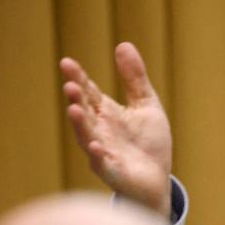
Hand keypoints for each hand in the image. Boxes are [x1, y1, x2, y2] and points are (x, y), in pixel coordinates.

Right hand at [60, 42, 172, 216]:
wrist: (157, 180)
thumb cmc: (148, 144)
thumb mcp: (146, 105)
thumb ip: (134, 79)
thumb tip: (123, 44)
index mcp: (105, 114)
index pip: (88, 92)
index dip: (78, 78)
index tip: (67, 63)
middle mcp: (99, 132)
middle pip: (84, 112)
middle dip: (76, 99)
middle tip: (70, 84)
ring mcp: (103, 153)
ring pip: (86, 137)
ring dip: (79, 125)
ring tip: (73, 109)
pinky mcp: (113, 173)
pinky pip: (102, 165)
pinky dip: (97, 156)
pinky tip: (95, 147)